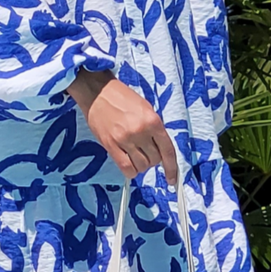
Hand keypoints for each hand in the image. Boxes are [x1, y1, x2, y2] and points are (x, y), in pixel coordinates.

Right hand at [66, 68, 177, 184]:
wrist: (98, 92)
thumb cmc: (122, 98)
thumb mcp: (145, 109)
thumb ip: (154, 128)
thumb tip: (158, 148)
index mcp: (153, 121)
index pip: (167, 150)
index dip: (171, 167)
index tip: (172, 179)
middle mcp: (141, 131)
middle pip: (154, 160)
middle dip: (152, 160)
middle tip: (145, 153)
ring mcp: (125, 139)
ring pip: (141, 166)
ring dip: (140, 166)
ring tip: (135, 156)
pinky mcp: (111, 145)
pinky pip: (125, 167)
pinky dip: (130, 171)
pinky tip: (129, 166)